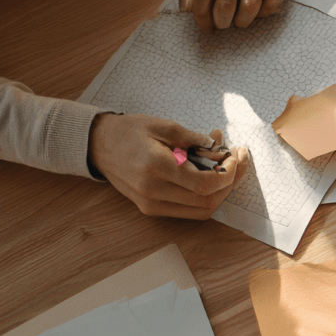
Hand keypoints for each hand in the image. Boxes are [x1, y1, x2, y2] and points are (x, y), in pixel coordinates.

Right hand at [88, 113, 248, 219]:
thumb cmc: (128, 131)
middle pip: (208, 201)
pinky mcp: (151, 209)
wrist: (97, 144)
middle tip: (239, 160)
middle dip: (231, 182)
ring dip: (221, 192)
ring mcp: (152, 204)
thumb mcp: (163, 125)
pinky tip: (209, 176)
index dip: (229, 174)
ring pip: (201, 210)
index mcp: (157, 168)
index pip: (205, 184)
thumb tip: (221, 149)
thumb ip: (195, 139)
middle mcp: (154, 192)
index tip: (236, 156)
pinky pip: (188, 211)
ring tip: (226, 166)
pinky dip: (205, 197)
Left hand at [177, 0, 284, 31]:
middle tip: (221, 25)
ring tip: (238, 22)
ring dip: (243, 20)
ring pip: (251, 3)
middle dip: (222, 21)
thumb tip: (187, 10)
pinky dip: (264, 13)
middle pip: (226, 1)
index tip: (205, 26)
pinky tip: (255, 12)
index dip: (201, 16)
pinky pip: (273, 0)